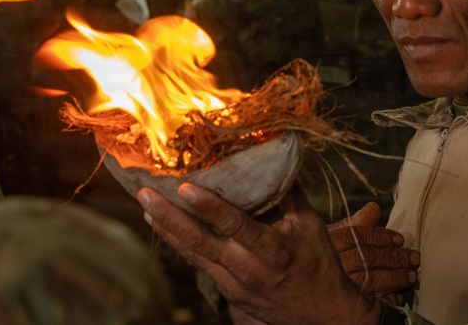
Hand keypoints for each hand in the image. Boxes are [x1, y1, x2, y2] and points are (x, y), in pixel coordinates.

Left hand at [138, 184, 381, 324]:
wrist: (321, 315)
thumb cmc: (319, 265)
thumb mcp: (312, 226)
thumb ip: (291, 195)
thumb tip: (278, 158)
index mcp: (273, 250)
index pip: (235, 225)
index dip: (209, 207)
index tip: (185, 188)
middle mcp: (248, 269)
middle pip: (201, 242)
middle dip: (170, 217)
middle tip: (146, 195)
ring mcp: (234, 285)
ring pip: (194, 255)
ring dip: (168, 230)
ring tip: (147, 207)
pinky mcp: (229, 293)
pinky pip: (201, 264)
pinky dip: (182, 244)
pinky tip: (167, 227)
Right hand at [327, 202, 418, 304]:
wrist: (303, 282)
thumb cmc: (322, 255)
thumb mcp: (332, 236)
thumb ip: (354, 224)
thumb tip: (374, 208)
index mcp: (329, 242)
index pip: (357, 237)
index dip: (381, 237)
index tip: (400, 239)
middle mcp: (332, 263)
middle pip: (366, 258)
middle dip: (394, 258)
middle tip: (414, 258)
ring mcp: (338, 285)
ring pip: (369, 280)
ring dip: (394, 278)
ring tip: (412, 276)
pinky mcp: (345, 303)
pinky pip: (367, 303)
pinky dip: (385, 299)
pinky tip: (398, 296)